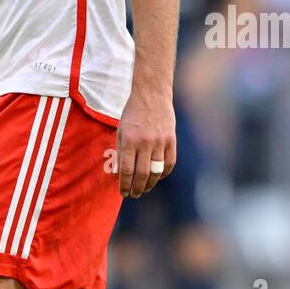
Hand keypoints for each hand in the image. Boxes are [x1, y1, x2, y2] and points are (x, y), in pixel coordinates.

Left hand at [115, 83, 176, 197]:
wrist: (152, 94)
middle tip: (134, 194)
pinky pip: (169, 163)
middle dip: (137, 188)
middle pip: (142, 174)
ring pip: (156, 171)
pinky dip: (164, 174)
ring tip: (144, 189)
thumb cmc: (133, 113)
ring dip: (150, 184)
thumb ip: (120, 151)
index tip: (123, 193)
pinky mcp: (172, 140)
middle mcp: (145, 143)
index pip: (127, 170)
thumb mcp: (121, 130)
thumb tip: (118, 172)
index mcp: (129, 140)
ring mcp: (160, 142)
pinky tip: (158, 178)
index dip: (124, 185)